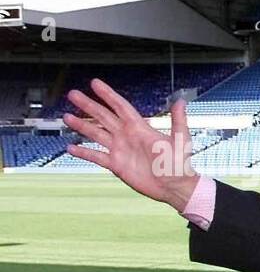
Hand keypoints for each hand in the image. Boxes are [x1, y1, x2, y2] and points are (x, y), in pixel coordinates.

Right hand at [62, 78, 197, 210]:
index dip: (108, 95)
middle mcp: (127, 136)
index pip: (120, 107)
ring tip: (67, 117)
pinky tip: (71, 147)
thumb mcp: (180, 140)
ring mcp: (120, 150)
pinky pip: (96, 157)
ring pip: (96, 134)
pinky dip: (84, 152)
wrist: (174, 187)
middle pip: (104, 117)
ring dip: (82, 126)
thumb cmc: (179, 164)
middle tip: (73, 94)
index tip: (95, 83)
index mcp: (140, 128)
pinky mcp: (117, 165)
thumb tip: (181, 101)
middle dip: (88, 105)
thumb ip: (178, 120)